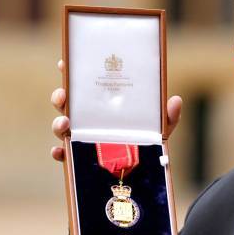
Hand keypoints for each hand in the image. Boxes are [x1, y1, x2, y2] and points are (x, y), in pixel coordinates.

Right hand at [50, 59, 182, 160]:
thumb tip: (176, 100)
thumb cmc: (149, 141)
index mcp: (104, 105)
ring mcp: (82, 138)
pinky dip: (59, 153)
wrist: (146, 170)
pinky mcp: (80, 158)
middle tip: (63, 95)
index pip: (84, 86)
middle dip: (60, 97)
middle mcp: (89, 119)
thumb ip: (168, 115)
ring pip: (62, 128)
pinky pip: (64, 155)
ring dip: (57, 124)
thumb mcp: (160, 126)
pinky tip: (59, 152)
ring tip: (64, 124)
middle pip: (67, 104)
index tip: (63, 63)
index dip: (71, 73)